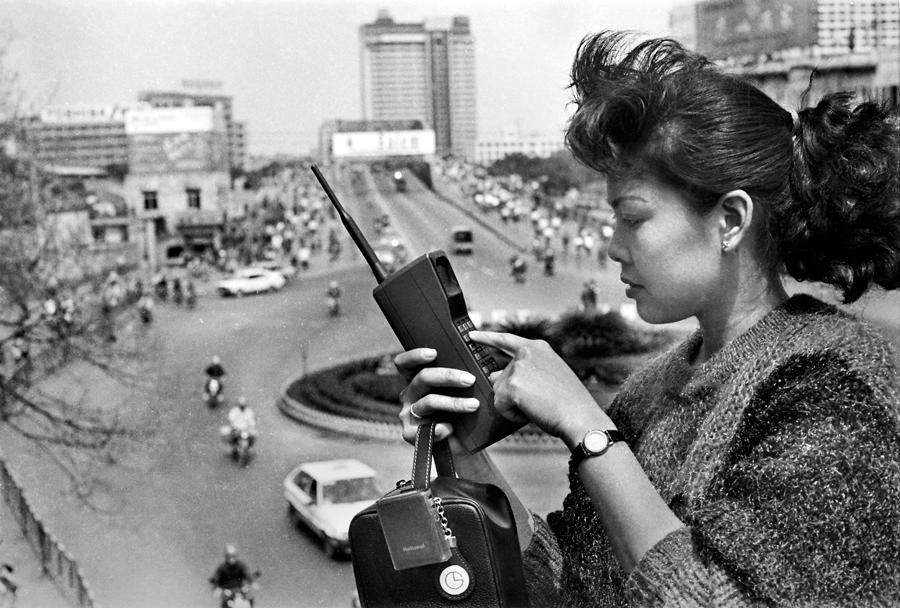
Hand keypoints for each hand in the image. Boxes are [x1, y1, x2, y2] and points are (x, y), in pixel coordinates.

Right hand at [393, 347, 479, 443]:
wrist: (462, 443)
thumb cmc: (462, 411)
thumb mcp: (462, 391)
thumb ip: (463, 376)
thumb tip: (485, 362)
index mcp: (416, 380)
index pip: (405, 364)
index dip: (415, 356)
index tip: (433, 353)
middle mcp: (409, 394)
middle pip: (422, 378)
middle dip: (447, 376)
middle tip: (470, 379)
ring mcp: (408, 414)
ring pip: (428, 402)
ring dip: (453, 403)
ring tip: (474, 405)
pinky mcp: (410, 434)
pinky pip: (424, 429)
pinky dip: (440, 429)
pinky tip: (451, 428)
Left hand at [469, 330, 611, 446]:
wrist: (580, 416)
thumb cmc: (568, 403)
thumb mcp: (548, 377)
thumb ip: (523, 372)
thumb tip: (493, 376)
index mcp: (538, 348)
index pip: (507, 340)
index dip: (488, 338)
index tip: (473, 335)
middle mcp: (527, 352)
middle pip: (501, 377)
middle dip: (512, 395)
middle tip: (538, 402)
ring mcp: (518, 367)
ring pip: (499, 392)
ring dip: (513, 405)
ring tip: (538, 406)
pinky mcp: (512, 385)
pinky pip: (500, 405)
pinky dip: (512, 415)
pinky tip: (530, 413)